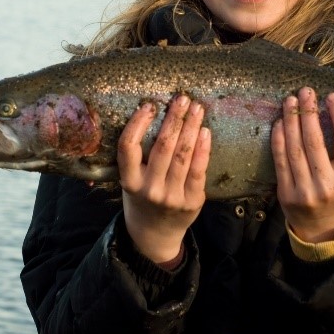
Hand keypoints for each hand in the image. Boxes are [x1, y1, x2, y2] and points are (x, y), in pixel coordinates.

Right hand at [116, 95, 210, 262]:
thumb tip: (156, 115)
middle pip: (162, 147)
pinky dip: (203, 148)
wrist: (154, 235)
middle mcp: (150, 189)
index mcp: (130, 181)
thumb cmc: (142, 198)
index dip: (138, 123)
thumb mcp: (131, 180)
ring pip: (183, 155)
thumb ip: (139, 157)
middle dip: (174, 119)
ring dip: (191, 127)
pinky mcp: (192, 200)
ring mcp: (172, 196)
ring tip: (197, 108)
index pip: (128, 147)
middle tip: (183, 98)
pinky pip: (199, 169)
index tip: (149, 105)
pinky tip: (205, 131)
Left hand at [272, 87, 333, 242]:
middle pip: (315, 142)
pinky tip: (280, 122)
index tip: (332, 96)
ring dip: (291, 120)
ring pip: (295, 148)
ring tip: (291, 101)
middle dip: (309, 113)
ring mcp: (304, 190)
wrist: (321, 232)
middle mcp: (326, 185)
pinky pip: (280, 160)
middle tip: (306, 92)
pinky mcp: (285, 193)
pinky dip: (279, 138)